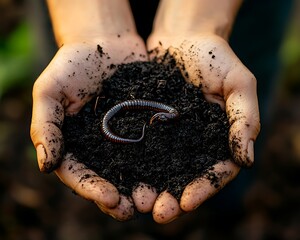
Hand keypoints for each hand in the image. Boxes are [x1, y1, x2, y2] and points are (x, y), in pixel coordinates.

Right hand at [30, 35, 147, 219]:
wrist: (106, 41)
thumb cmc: (72, 65)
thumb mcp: (50, 91)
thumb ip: (46, 126)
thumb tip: (46, 165)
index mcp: (76, 145)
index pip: (80, 174)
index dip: (92, 189)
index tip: (109, 199)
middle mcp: (102, 147)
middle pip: (109, 179)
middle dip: (122, 197)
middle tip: (136, 209)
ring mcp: (127, 138)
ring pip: (135, 169)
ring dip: (145, 187)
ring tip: (159, 200)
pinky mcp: (148, 125)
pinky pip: (157, 145)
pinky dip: (165, 161)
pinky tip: (176, 172)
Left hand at [145, 33, 259, 222]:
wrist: (182, 38)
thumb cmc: (215, 57)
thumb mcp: (238, 83)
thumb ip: (245, 119)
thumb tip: (246, 159)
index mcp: (218, 139)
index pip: (215, 171)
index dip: (203, 189)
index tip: (187, 201)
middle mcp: (192, 143)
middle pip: (184, 177)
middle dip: (172, 197)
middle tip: (158, 213)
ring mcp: (168, 136)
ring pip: (159, 169)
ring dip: (150, 187)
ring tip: (136, 201)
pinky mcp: (147, 125)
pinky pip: (139, 147)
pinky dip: (132, 164)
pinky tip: (121, 176)